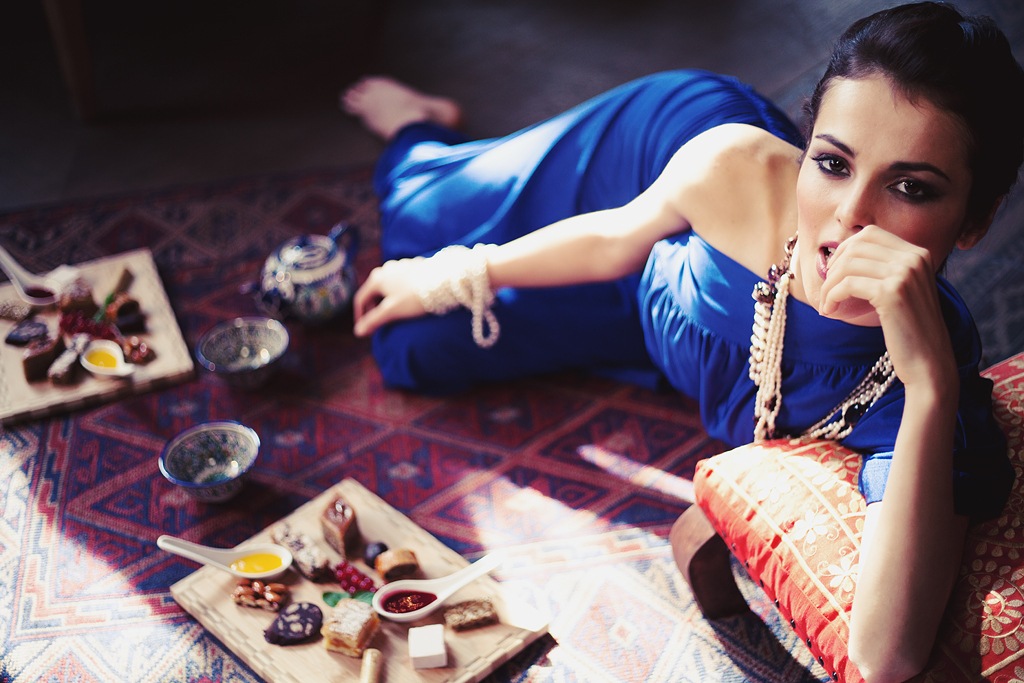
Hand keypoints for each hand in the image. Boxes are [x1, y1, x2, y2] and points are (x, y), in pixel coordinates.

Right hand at [352, 258, 429, 336]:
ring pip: (389, 286)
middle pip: (374, 292)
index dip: (361, 316)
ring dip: (388, 300)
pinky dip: (401, 293)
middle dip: (375, 308)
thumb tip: (358, 332)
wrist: (443, 282)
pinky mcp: (415, 267)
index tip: (366, 329)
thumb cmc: (415, 297)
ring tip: (395, 313)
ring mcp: (401, 266)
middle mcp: (387, 268)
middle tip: (380, 322)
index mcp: (377, 278)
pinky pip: (402, 282)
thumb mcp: (391, 311)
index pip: (361, 299)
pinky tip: (410, 301)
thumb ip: (373, 321)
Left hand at [819, 225, 956, 387]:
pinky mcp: (892, 292)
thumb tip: (840, 255)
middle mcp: (914, 258)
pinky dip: (832, 297)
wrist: (929, 360)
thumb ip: (882, 269)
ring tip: (826, 304)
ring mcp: (904, 273)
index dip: (845, 249)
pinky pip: (848, 284)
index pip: (870, 234)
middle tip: (827, 289)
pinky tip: (830, 311)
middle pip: (856, 245)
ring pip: (848, 265)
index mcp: (918, 253)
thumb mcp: (901, 289)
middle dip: (834, 266)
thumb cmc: (909, 328)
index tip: (835, 272)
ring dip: (829, 286)